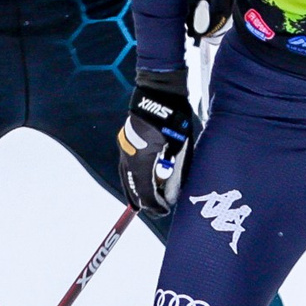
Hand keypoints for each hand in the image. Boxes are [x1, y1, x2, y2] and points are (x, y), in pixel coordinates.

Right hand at [116, 70, 198, 214]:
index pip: (146, 192)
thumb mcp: (180, 151)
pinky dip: (132, 176)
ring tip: (139, 203)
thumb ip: (175, 175)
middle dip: (141, 201)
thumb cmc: (175, 122)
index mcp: (143, 161)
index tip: (165, 211)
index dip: (155, 205)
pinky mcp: (125, 140)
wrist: (159, 94)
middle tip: (150, 211)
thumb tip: (171, 194)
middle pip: (132, 186)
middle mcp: (129, 156)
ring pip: (126, 176)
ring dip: (133, 190)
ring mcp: (124, 147)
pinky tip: (138, 181)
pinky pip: (126, 165)